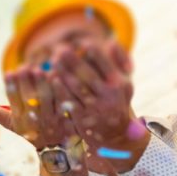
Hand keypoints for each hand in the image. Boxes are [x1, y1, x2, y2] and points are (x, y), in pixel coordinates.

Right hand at [0, 67, 79, 149]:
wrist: (54, 147)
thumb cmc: (29, 130)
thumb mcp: (9, 123)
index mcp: (19, 120)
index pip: (13, 101)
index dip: (11, 87)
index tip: (9, 73)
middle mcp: (34, 120)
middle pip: (29, 98)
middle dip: (25, 81)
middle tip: (24, 66)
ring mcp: (51, 119)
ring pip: (46, 98)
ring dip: (41, 83)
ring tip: (38, 69)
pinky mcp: (66, 116)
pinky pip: (62, 101)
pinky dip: (59, 88)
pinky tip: (55, 75)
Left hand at [51, 41, 148, 173]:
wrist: (116, 134)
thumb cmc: (117, 100)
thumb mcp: (124, 82)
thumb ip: (118, 61)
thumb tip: (110, 41)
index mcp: (119, 83)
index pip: (104, 62)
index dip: (91, 50)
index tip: (81, 41)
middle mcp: (109, 95)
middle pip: (88, 74)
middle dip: (73, 60)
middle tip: (60, 49)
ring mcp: (95, 108)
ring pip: (77, 87)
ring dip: (64, 72)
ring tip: (53, 61)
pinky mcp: (83, 118)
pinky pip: (70, 101)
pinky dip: (60, 89)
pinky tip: (52, 79)